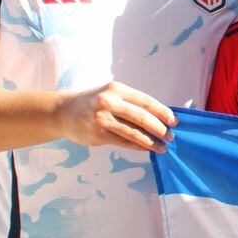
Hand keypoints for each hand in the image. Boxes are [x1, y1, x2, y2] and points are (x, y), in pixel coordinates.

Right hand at [57, 81, 175, 152]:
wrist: (63, 112)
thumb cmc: (94, 102)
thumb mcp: (111, 95)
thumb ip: (131, 103)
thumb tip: (159, 117)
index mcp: (116, 89)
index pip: (145, 101)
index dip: (162, 111)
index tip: (174, 120)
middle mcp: (109, 102)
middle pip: (141, 117)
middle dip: (160, 128)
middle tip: (171, 136)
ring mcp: (102, 119)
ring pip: (133, 132)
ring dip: (151, 141)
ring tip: (162, 147)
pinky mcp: (97, 135)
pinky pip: (123, 142)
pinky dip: (138, 146)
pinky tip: (147, 149)